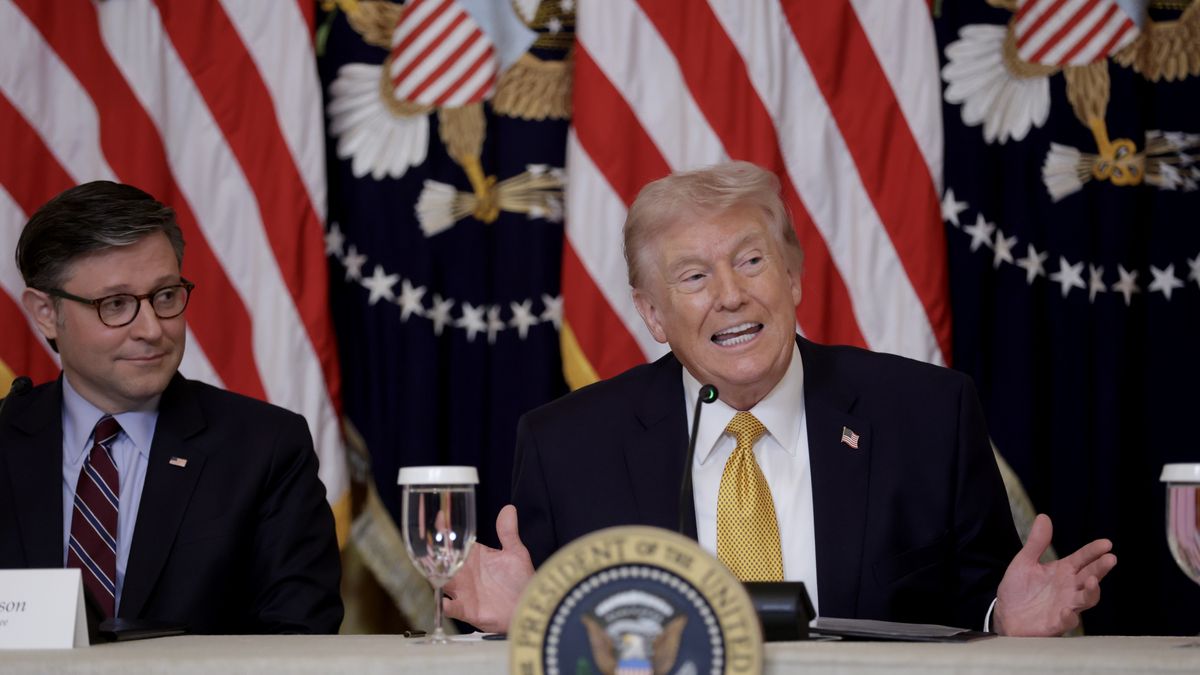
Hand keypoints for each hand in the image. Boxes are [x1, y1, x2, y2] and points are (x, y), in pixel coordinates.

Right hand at [442, 504, 534, 632]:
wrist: (528, 605)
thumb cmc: (521, 580)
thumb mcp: (515, 553)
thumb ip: (508, 532)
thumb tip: (509, 509)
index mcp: (474, 557)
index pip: (454, 542)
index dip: (445, 530)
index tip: (440, 517)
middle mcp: (464, 573)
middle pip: (442, 562)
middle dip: (432, 553)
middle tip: (424, 544)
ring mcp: (463, 591)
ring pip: (443, 582)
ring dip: (436, 578)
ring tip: (431, 571)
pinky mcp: (467, 610)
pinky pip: (453, 609)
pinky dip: (446, 607)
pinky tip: (444, 603)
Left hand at [993, 513, 1116, 635]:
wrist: (1005, 615)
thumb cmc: (1018, 589)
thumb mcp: (1025, 562)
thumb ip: (1037, 543)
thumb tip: (1044, 517)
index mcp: (1063, 572)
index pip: (1083, 559)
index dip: (1094, 551)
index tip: (1106, 543)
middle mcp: (1069, 589)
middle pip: (1090, 577)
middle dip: (1100, 569)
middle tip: (1110, 558)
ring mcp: (1065, 606)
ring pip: (1086, 600)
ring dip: (1091, 591)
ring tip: (1091, 580)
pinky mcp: (1056, 624)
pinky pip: (1067, 622)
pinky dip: (1069, 617)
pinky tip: (1067, 611)